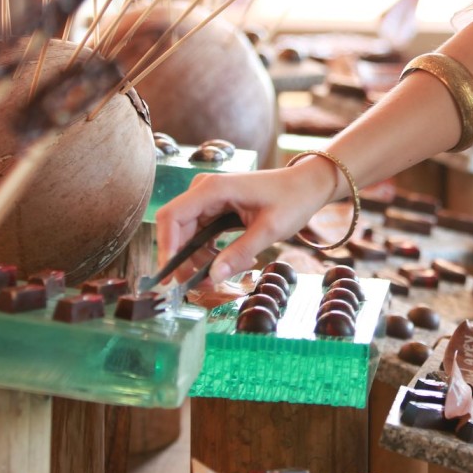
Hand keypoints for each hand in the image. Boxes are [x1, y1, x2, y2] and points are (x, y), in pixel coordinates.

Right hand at [154, 161, 337, 282]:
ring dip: (202, 260)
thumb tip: (213, 277)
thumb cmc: (292, 199)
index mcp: (213, 189)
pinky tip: (232, 263)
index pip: (172, 217)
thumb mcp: (269, 229)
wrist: (307, 185)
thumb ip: (240, 252)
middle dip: (187, 262)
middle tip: (202, 287)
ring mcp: (209, 200)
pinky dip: (211, 254)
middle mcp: (205, 191)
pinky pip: (202, 236)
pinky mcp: (216, 209)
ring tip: (229, 274)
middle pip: (178, 231)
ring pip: (190, 237)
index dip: (166, 248)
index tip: (171, 277)